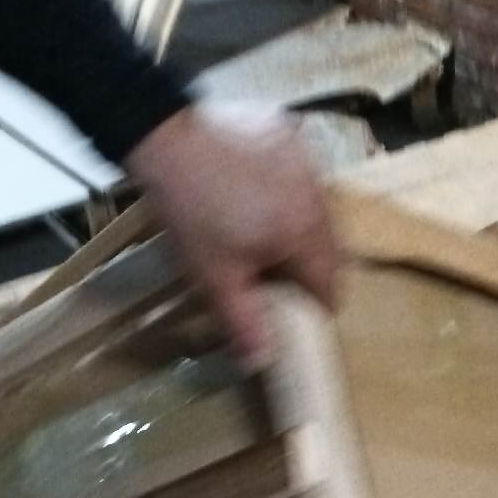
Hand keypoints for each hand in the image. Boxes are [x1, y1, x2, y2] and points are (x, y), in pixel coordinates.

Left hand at [126, 101, 338, 369]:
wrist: (166, 137)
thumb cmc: (193, 215)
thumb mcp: (215, 278)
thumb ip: (244, 322)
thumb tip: (263, 363)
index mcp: (305, 233)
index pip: (331, 283)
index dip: (316, 304)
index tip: (296, 311)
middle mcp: (317, 195)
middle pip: (330, 247)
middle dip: (310, 267)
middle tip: (278, 278)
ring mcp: (305, 160)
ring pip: (318, 211)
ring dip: (302, 230)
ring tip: (265, 236)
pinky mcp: (288, 135)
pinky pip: (302, 178)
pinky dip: (289, 194)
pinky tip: (257, 196)